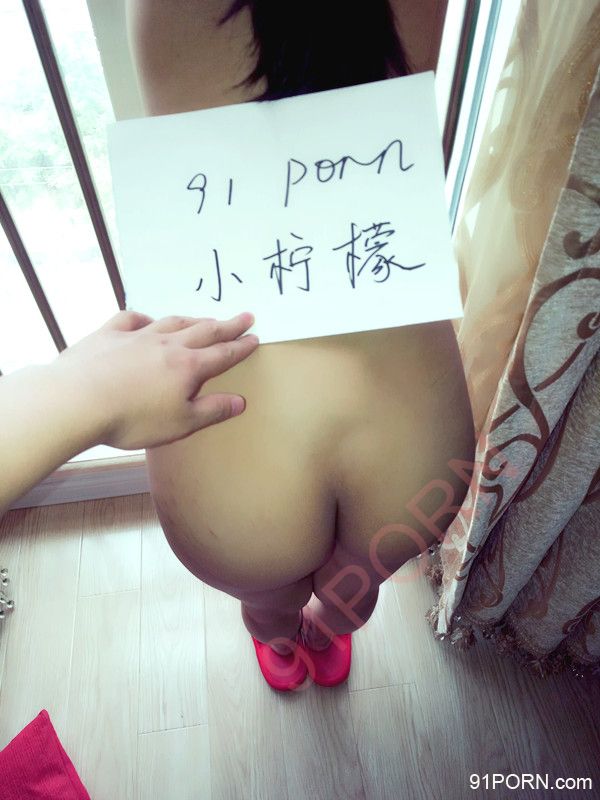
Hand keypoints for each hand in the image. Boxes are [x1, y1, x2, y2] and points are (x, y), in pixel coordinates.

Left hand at [53, 309, 258, 448]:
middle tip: (245, 316)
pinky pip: (131, 320)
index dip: (240, 347)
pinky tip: (146, 320)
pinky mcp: (108, 335)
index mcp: (187, 367)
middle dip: (226, 325)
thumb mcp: (181, 423)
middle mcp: (166, 345)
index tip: (254, 338)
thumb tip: (240, 402)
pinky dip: (143, 318)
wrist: (78, 400)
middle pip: (203, 331)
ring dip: (192, 319)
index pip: (222, 354)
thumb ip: (212, 410)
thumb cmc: (132, 418)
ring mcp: (136, 336)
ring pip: (171, 322)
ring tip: (204, 318)